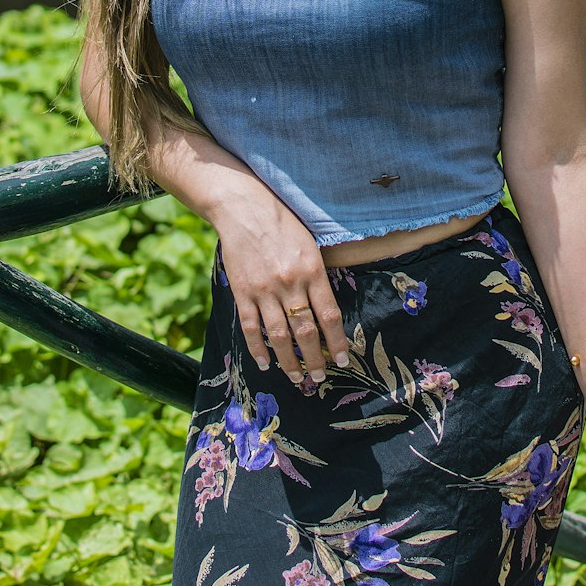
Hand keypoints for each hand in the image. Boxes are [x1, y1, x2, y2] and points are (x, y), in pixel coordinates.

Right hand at [215, 187, 350, 387]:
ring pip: (279, 336)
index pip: (329, 316)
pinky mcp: (243, 291)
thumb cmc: (283, 222)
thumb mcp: (310, 244)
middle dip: (314, 359)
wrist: (244, 208)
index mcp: (312, 270)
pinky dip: (258, 349)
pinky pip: (251, 327)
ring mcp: (265, 290)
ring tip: (297, 378)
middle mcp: (290, 283)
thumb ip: (318, 275)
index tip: (342, 360)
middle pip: (305, 332)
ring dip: (289, 361)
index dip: (336, 342)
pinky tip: (266, 363)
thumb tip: (327, 310)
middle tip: (319, 377)